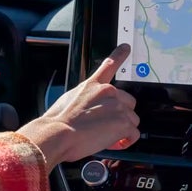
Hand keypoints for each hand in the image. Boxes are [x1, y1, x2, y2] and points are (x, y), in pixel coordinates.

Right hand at [18, 44, 139, 167]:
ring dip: (122, 130)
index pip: (109, 65)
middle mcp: (108, 92)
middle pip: (127, 103)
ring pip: (131, 120)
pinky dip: (126, 140)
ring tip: (105, 137)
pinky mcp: (123, 123)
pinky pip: (133, 133)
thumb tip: (88, 109)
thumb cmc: (58, 122)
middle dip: (120, 116)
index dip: (119, 55)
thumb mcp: (68, 100)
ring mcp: (118, 107)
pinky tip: (115, 143)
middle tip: (105, 127)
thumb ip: (85, 99)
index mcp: (93, 85)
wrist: (58, 133)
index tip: (126, 47)